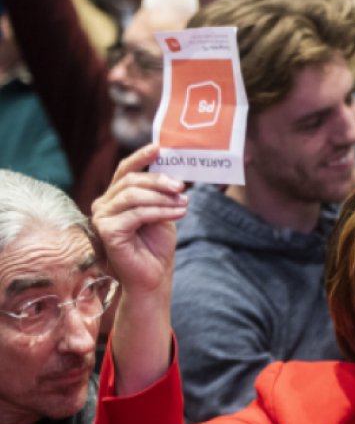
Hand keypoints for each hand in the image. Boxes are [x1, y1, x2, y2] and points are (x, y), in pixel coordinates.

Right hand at [91, 145, 187, 300]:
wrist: (153, 276)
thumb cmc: (156, 244)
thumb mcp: (163, 210)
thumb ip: (162, 192)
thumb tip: (174, 171)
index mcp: (115, 196)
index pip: (125, 170)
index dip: (141, 157)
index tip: (160, 148)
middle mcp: (104, 204)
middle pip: (131, 181)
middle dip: (159, 180)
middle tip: (182, 186)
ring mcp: (102, 218)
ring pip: (133, 196)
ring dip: (163, 198)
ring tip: (184, 204)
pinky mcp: (107, 231)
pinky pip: (136, 214)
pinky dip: (160, 211)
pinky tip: (178, 214)